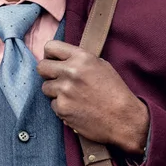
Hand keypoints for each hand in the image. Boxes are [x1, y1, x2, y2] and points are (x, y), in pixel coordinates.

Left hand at [37, 40, 148, 154]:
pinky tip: (76, 108)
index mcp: (81, 57)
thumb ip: (80, 60)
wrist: (124, 119)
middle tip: (57, 79)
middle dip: (48, 73)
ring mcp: (64, 90)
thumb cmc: (115, 92)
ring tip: (72, 97)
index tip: (54, 61)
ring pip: (45, 87)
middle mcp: (70, 71)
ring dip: (55, 92)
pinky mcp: (62, 108)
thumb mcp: (102, 66)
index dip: (50, 55)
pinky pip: (53, 104)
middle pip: (41, 67)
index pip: (50, 47)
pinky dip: (62, 107)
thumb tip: (62, 59)